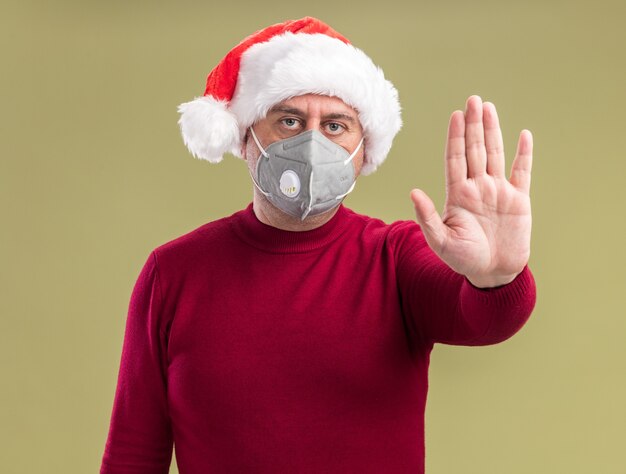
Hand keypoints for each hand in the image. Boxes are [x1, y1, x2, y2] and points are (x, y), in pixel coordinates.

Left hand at [410, 95, 532, 287]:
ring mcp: (498, 191)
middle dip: (473, 125)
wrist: (492, 273)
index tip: (455, 116)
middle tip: (472, 100)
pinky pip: (521, 172)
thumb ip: (427, 217)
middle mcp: (477, 187)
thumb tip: (413, 192)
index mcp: (458, 195)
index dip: (455, 138)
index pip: (455, 159)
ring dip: (493, 131)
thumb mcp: (440, 241)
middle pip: (474, 150)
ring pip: (494, 154)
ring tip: (488, 108)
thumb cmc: (463, 259)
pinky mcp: (518, 200)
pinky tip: (523, 135)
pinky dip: (523, 154)